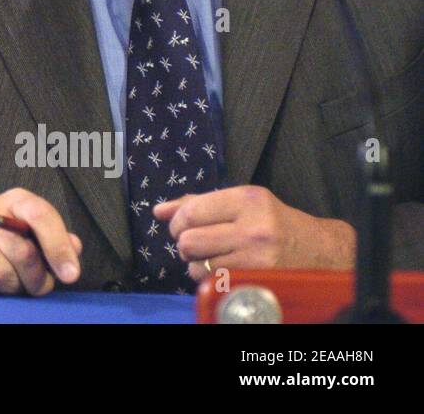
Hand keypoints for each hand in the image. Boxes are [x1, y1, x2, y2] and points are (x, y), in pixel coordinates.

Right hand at [0, 189, 82, 295]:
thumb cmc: (4, 248)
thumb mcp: (34, 242)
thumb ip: (57, 243)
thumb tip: (74, 248)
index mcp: (14, 201)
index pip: (39, 214)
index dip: (58, 246)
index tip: (71, 276)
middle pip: (21, 250)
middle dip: (35, 279)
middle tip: (35, 287)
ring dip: (10, 288)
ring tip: (10, 286)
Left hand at [154, 186, 354, 282]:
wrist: (322, 252)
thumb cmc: (275, 223)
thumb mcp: (242, 202)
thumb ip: (199, 204)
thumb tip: (159, 211)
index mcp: (247, 199)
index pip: (190, 212)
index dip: (177, 222)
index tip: (181, 226)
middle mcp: (253, 228)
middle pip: (188, 241)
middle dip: (184, 244)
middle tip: (196, 243)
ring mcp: (258, 258)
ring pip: (197, 266)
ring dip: (196, 264)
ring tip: (213, 257)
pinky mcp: (259, 281)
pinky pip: (212, 283)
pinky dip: (209, 279)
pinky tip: (223, 271)